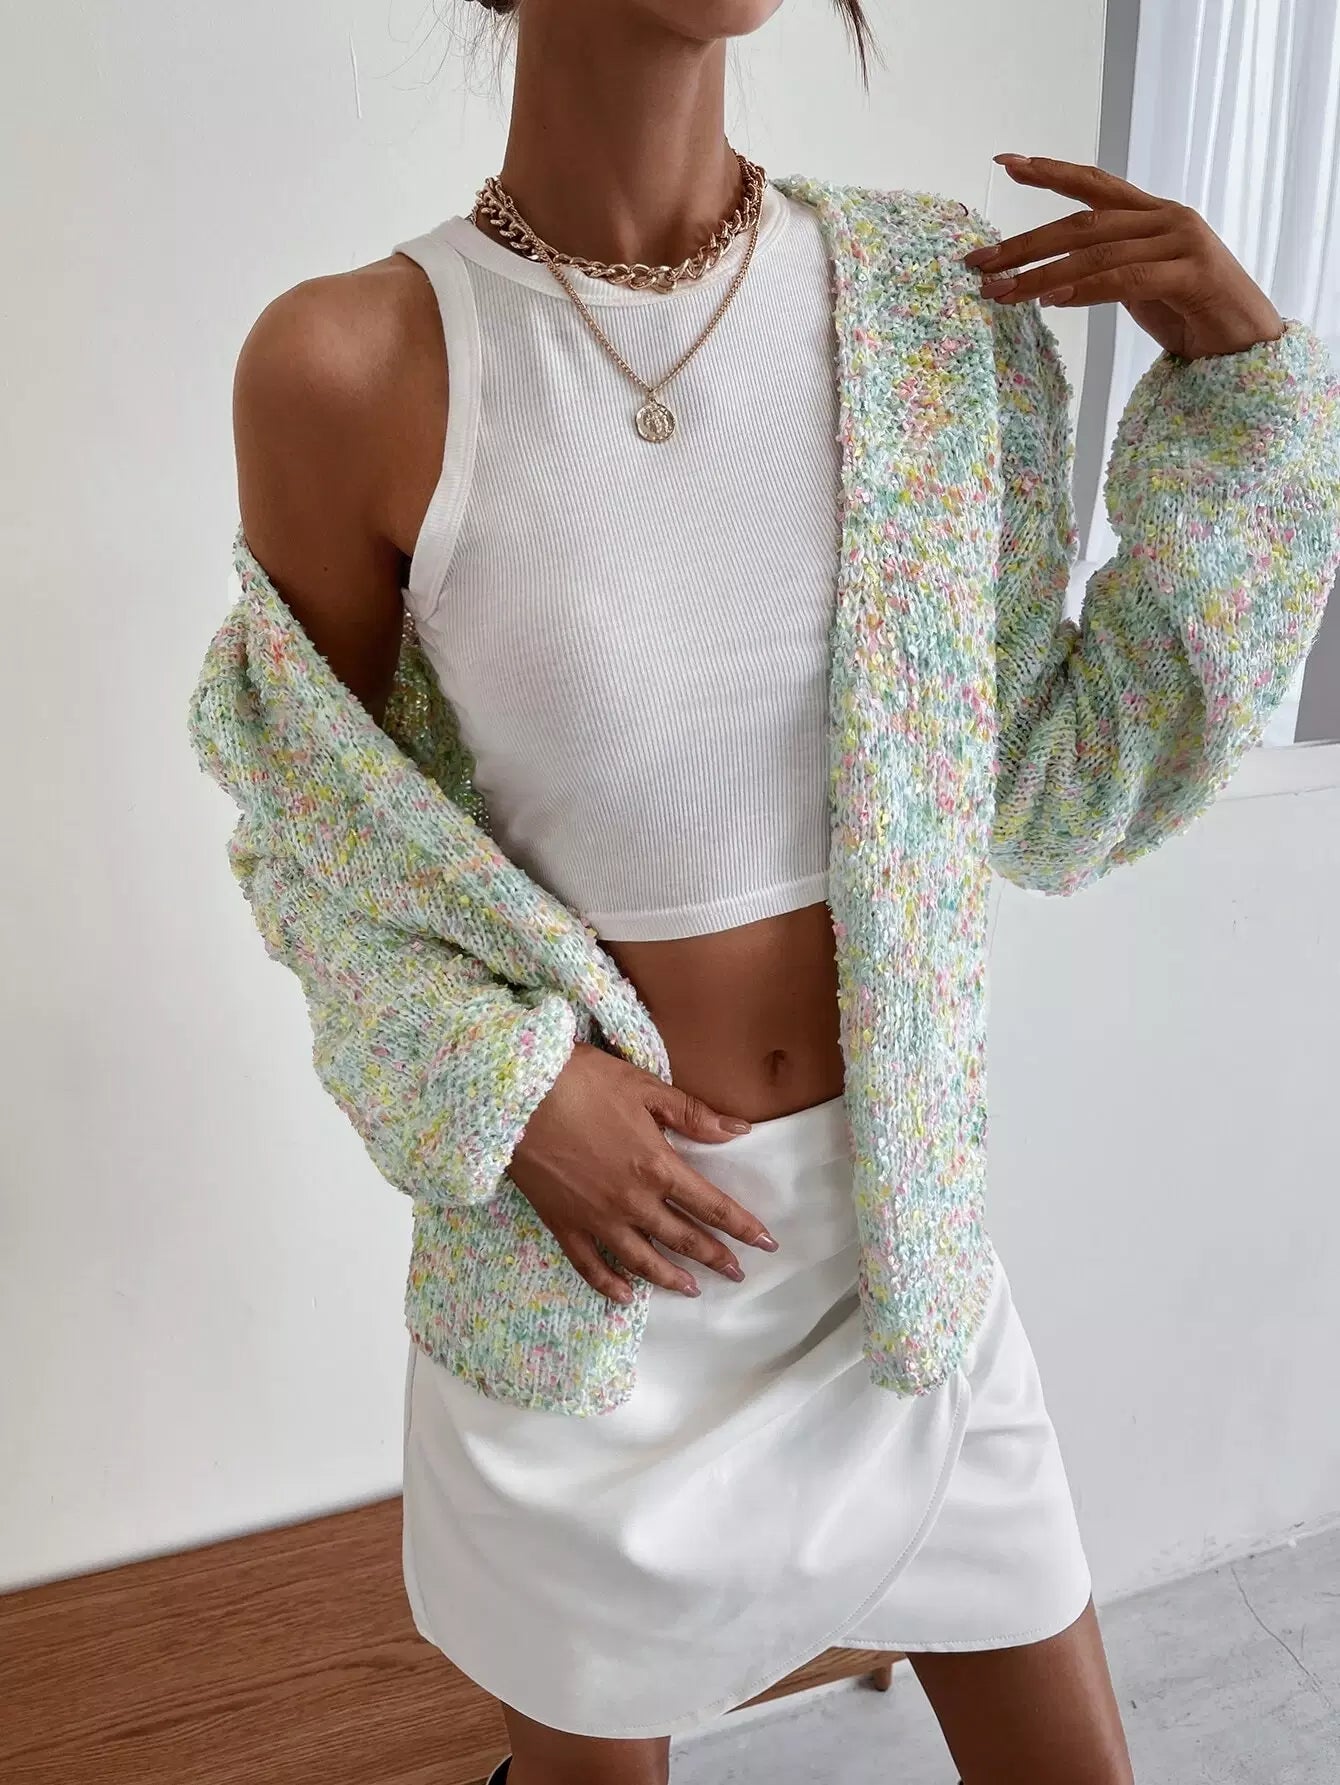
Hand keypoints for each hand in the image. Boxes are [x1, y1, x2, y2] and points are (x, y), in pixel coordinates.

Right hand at [507, 1042, 778, 1304]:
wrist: (516, 1094)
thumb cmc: (582, 1082)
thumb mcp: (644, 1088)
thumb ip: (692, 1114)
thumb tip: (739, 1130)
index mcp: (657, 1166)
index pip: (711, 1205)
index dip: (742, 1226)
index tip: (766, 1244)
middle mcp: (632, 1201)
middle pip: (683, 1238)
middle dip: (715, 1257)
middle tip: (738, 1273)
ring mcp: (596, 1217)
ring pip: (642, 1260)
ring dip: (670, 1278)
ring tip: (692, 1290)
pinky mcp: (563, 1223)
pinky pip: (589, 1264)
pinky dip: (609, 1285)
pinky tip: (624, 1297)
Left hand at [964, 154, 1284, 360]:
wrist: (1248, 351)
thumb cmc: (1194, 319)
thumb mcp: (1142, 288)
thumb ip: (1109, 268)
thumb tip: (1056, 275)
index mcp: (1155, 215)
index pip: (1095, 184)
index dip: (1050, 171)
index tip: (1005, 162)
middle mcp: (1169, 219)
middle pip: (1083, 222)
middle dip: (1025, 242)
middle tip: (979, 261)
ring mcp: (1184, 243)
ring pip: (1098, 252)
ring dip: (1042, 274)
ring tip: (1000, 292)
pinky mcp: (1193, 275)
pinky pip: (1126, 279)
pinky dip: (1085, 289)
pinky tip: (1051, 299)